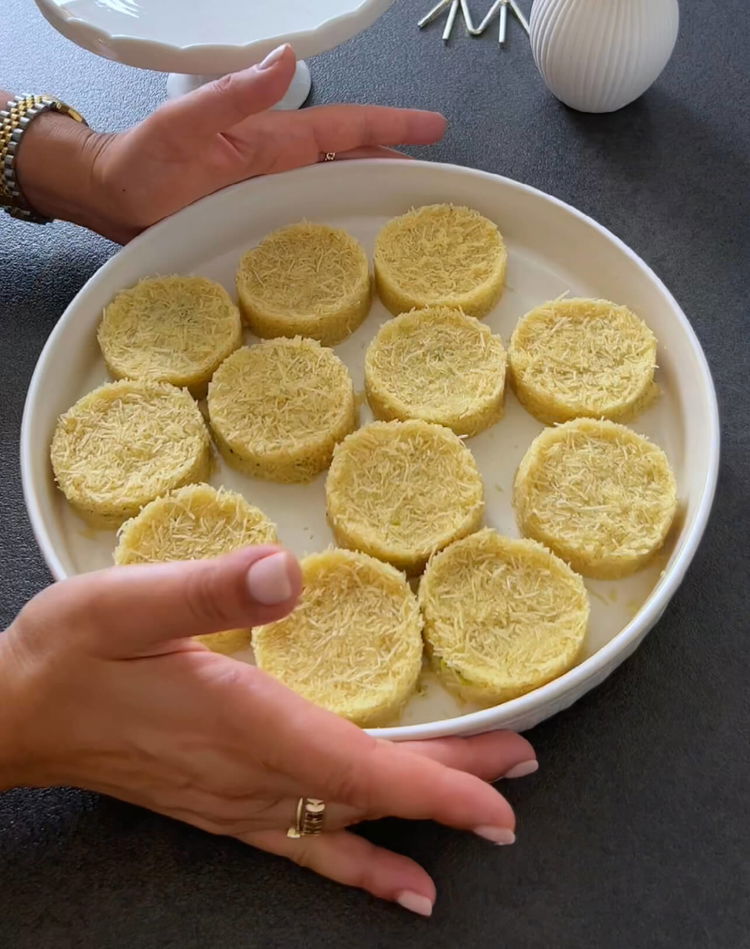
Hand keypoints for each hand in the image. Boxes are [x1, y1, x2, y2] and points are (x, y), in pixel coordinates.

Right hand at [0, 546, 535, 915]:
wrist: (13, 717)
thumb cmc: (66, 658)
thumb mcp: (127, 601)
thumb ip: (209, 590)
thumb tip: (286, 574)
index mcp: (242, 722)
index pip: (360, 766)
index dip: (437, 784)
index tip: (503, 795)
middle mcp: (249, 774)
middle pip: (371, 789)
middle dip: (453, 785)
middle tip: (521, 772)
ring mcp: (237, 799)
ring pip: (348, 816)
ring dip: (420, 815)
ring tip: (484, 824)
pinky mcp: (222, 804)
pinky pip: (304, 844)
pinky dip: (358, 864)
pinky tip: (396, 884)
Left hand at [14, 45, 445, 242]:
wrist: (113, 199)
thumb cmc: (142, 162)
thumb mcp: (185, 124)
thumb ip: (233, 96)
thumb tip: (288, 61)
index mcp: (272, 140)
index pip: (343, 128)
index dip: (389, 126)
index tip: (433, 125)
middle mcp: (279, 166)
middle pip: (349, 160)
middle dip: (393, 161)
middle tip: (435, 178)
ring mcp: (271, 196)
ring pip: (334, 192)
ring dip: (371, 195)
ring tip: (410, 212)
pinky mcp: (259, 223)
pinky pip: (309, 222)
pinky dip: (337, 226)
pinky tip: (353, 245)